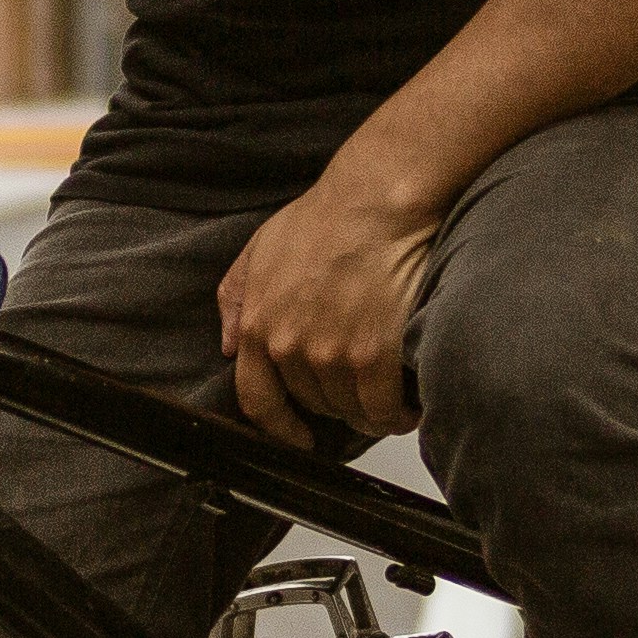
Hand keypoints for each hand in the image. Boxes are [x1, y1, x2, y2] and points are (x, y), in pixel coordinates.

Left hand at [213, 162, 441, 446]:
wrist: (379, 200)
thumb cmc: (328, 216)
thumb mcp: (261, 249)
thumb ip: (237, 298)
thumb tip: (230, 345)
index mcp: (260, 324)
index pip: (257, 400)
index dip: (279, 428)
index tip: (297, 438)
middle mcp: (291, 345)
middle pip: (313, 405)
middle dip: (335, 404)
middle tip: (359, 390)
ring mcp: (333, 354)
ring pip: (349, 410)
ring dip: (370, 412)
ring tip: (388, 398)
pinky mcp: (374, 355)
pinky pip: (383, 408)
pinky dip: (397, 414)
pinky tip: (407, 405)